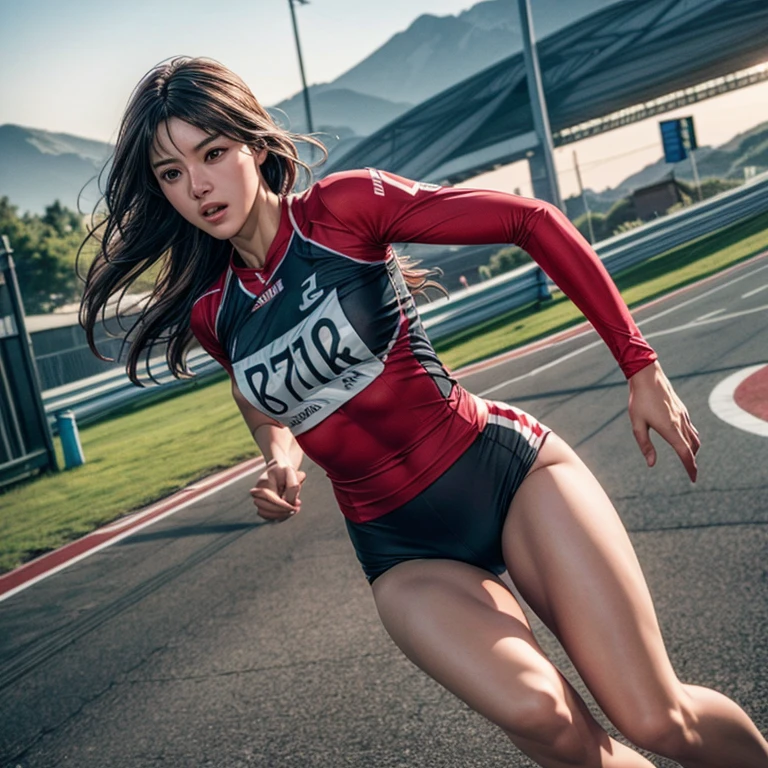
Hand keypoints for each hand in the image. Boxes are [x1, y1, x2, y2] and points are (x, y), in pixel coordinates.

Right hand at [250, 460, 305, 521]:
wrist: (279, 471)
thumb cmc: (285, 471)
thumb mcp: (291, 472)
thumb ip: (292, 485)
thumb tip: (292, 502)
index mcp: (262, 482)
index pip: (270, 499)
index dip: (283, 506)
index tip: (295, 507)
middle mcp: (256, 493)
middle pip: (266, 508)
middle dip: (282, 511)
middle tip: (296, 509)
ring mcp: (257, 500)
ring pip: (266, 515)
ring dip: (281, 515)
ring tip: (294, 509)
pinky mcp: (261, 507)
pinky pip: (268, 517)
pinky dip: (279, 516)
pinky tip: (289, 511)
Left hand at [628, 361, 700, 481]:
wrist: (647, 376)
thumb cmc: (639, 400)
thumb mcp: (637, 424)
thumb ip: (645, 445)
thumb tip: (651, 464)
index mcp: (670, 428)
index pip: (685, 453)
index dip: (690, 467)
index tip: (693, 479)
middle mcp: (680, 423)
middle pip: (692, 447)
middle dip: (692, 461)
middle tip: (691, 473)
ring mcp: (683, 415)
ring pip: (694, 437)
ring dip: (693, 450)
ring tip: (689, 459)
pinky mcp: (682, 409)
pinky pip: (691, 428)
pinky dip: (692, 438)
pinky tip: (687, 439)